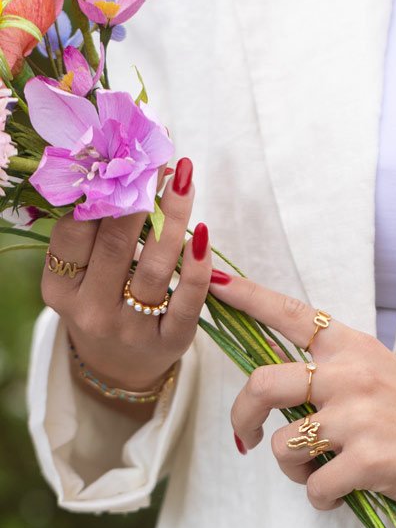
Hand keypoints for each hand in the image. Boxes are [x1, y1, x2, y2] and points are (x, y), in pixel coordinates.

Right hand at [41, 157, 210, 412]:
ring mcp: (132, 327)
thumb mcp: (84, 275)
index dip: (99, 194)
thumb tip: (123, 169)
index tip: (121, 160)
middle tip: (158, 161)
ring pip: (156, 266)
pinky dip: (198, 266)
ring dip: (174, 217)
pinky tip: (203, 234)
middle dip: (138, 197)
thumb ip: (96, 233)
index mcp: (61, 288)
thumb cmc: (104, 303)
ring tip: (184, 180)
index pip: (74, 234)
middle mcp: (91, 309)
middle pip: (116, 244)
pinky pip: (188, 299)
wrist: (121, 367)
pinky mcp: (172, 340)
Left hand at [210, 275, 395, 519]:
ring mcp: (359, 414)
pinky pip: (314, 486)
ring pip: (282, 444)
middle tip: (246, 437)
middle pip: (262, 383)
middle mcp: (351, 373)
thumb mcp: (379, 375)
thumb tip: (278, 396)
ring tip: (319, 474)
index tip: (215, 278)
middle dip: (242, 415)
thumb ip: (333, 374)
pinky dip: (321, 498)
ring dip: (293, 470)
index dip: (247, 295)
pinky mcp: (369, 458)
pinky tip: (344, 494)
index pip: (290, 314)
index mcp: (353, 347)